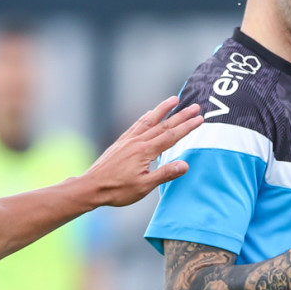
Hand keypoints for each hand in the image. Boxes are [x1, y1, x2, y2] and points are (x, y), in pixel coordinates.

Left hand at [84, 98, 204, 207]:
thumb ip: (165, 174)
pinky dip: (146, 117)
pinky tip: (149, 113)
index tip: (199, 119)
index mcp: (145, 151)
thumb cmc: (117, 190)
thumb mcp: (144, 186)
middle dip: (181, 115)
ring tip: (174, 99)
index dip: (187, 127)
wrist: (91, 187)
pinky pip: (137, 125)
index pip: (171, 136)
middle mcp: (137, 141)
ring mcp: (128, 140)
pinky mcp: (121, 142)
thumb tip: (185, 165)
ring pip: (149, 120)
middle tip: (195, 106)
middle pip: (163, 125)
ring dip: (163, 109)